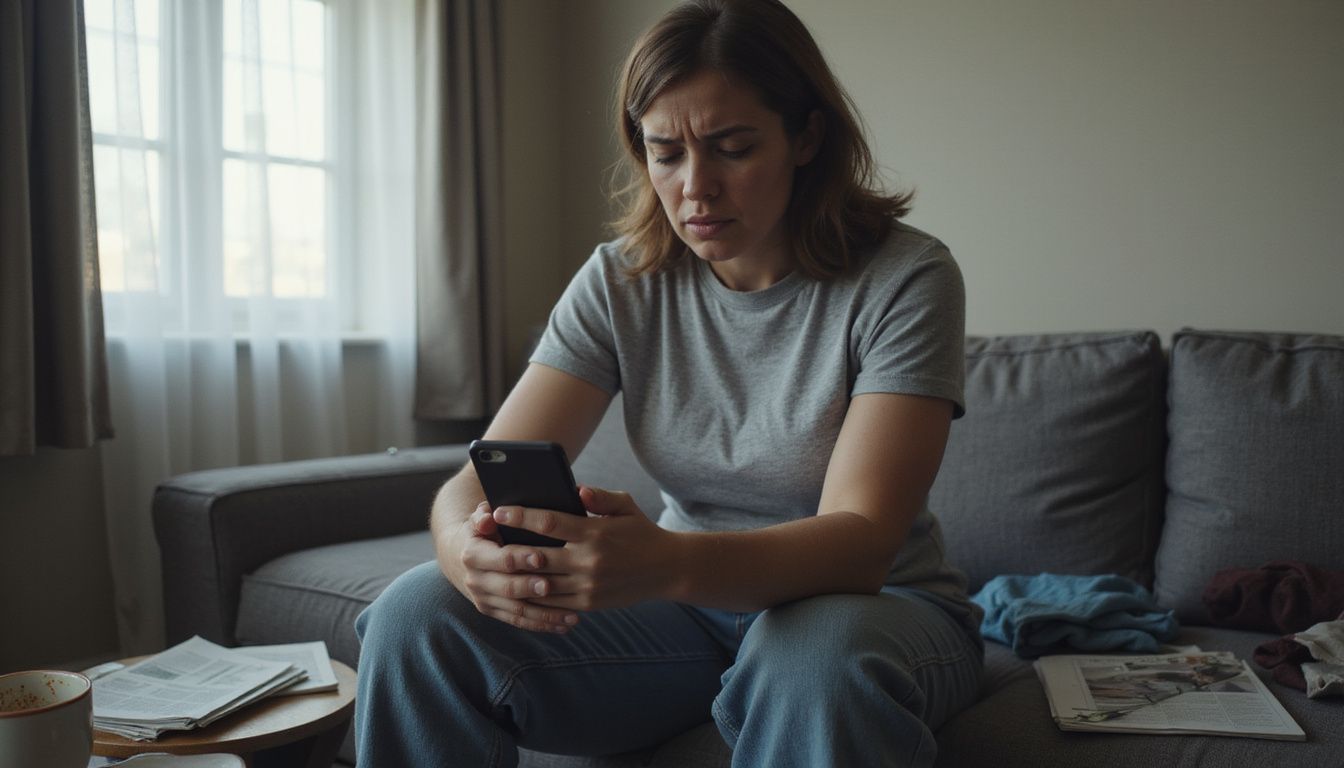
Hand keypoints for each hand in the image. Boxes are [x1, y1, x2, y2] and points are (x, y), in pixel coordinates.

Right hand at [440, 501, 581, 633]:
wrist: (460, 557)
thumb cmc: (482, 532)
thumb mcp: (479, 519)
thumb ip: (484, 515)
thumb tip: (487, 516)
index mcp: (473, 555)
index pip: (500, 558)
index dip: (520, 558)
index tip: (541, 557)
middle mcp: (476, 581)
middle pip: (508, 588)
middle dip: (531, 588)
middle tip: (553, 587)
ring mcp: (485, 600)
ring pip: (517, 610)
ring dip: (545, 614)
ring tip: (572, 616)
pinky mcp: (494, 612)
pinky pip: (520, 621)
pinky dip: (542, 624)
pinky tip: (565, 625)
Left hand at [493, 486, 680, 612]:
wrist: (668, 570)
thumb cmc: (642, 532)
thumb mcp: (625, 505)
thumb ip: (599, 496)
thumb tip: (576, 489)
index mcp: (594, 532)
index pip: (549, 523)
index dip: (520, 517)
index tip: (500, 511)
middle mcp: (588, 561)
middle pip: (537, 555)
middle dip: (508, 547)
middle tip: (487, 540)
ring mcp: (587, 586)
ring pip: (539, 583)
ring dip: (515, 575)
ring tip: (494, 565)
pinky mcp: (588, 604)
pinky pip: (552, 602)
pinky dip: (532, 595)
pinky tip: (516, 586)